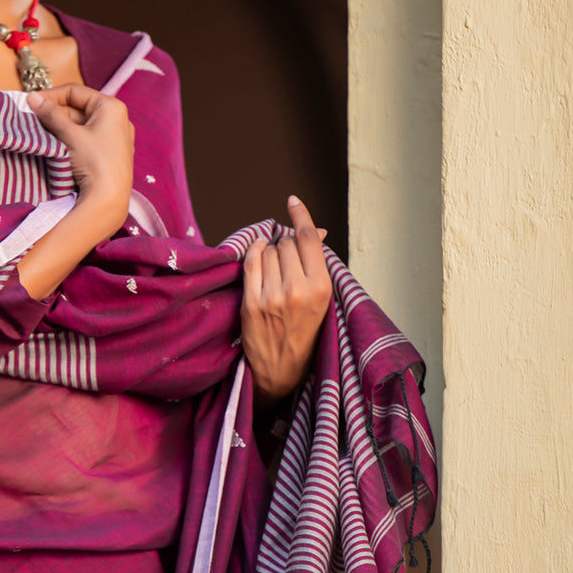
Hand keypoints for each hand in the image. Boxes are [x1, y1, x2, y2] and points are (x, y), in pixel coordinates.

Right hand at [27, 84, 133, 237]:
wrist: (109, 200)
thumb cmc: (95, 163)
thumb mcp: (70, 135)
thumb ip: (51, 115)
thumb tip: (33, 99)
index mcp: (112, 107)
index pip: (75, 91)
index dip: (51, 95)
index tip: (31, 103)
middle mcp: (117, 120)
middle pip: (78, 108)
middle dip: (54, 114)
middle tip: (32, 120)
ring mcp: (114, 138)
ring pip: (80, 125)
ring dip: (60, 127)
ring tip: (40, 133)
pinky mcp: (110, 155)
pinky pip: (86, 139)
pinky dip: (70, 140)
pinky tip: (55, 146)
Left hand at [241, 196, 331, 406]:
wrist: (280, 371)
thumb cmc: (304, 333)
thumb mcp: (322, 301)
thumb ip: (317, 264)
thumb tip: (315, 230)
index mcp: (321, 289)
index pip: (308, 239)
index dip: (300, 216)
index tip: (293, 201)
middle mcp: (297, 290)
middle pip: (288, 244)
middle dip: (287, 246)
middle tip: (288, 263)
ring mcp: (272, 296)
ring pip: (270, 251)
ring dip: (271, 252)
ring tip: (276, 269)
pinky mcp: (251, 302)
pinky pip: (250, 261)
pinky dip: (254, 251)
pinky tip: (258, 252)